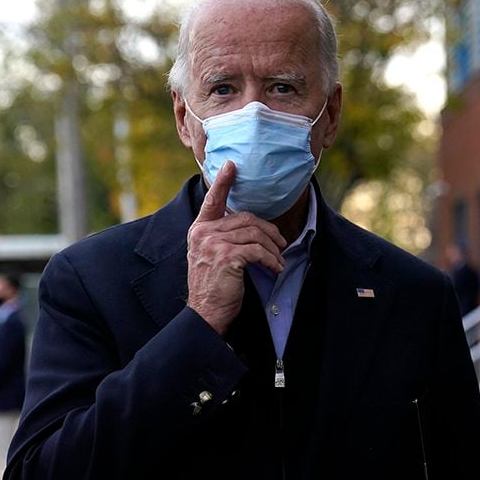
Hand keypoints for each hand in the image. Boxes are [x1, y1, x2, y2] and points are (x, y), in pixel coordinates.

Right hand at [186, 161, 286, 334]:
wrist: (205, 314)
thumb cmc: (213, 287)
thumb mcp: (211, 256)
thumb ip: (223, 237)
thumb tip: (252, 226)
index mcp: (198, 230)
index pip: (211, 200)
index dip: (222, 182)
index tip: (232, 165)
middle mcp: (203, 233)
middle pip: (246, 218)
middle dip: (269, 231)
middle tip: (281, 244)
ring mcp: (213, 243)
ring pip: (255, 234)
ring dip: (273, 248)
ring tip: (279, 260)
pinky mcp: (227, 256)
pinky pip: (258, 250)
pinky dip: (271, 260)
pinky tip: (275, 269)